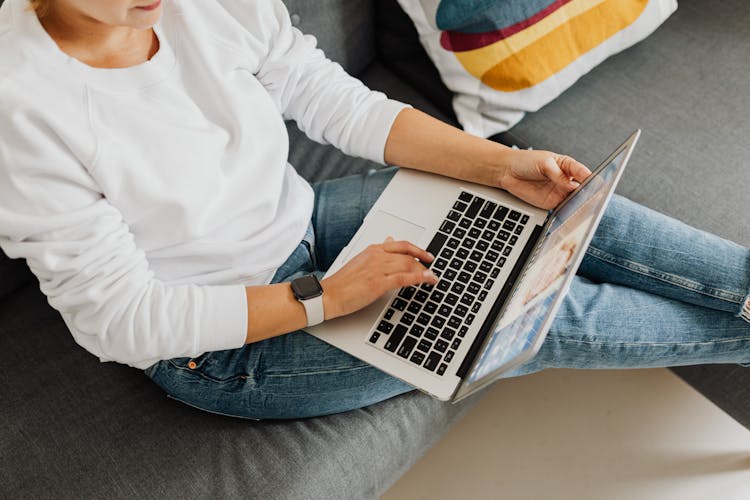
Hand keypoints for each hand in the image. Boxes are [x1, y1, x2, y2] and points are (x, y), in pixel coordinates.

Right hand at [321, 237, 437, 319]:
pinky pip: (404, 278)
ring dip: (424, 271)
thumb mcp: (361, 261)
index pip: (401, 245)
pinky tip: (428, 280)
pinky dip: (419, 278)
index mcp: (372, 250)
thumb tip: (389, 240)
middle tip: (432, 270)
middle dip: (423, 263)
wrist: (328, 295)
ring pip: (408, 265)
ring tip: (432, 278)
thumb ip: (377, 251)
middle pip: (408, 256)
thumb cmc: (342, 283)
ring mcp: (378, 269)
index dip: (418, 250)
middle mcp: (377, 256)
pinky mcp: (378, 283)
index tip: (427, 256)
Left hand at [499, 149, 591, 209]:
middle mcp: (566, 180)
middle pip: (582, 189)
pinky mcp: (552, 204)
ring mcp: (560, 193)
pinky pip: (563, 210)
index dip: (590, 179)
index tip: (596, 184)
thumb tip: (571, 185)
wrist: (507, 172)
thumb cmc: (526, 161)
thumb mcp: (544, 163)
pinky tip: (573, 215)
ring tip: (585, 208)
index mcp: (567, 166)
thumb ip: (557, 174)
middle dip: (589, 194)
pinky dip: (568, 213)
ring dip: (580, 205)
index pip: (583, 173)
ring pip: (575, 201)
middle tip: (593, 199)